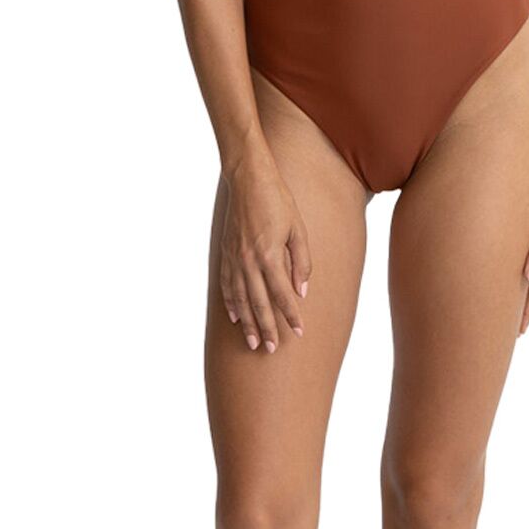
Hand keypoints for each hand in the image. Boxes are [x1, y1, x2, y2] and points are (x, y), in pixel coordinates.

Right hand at [219, 150, 311, 353]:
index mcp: (270, 255)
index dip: (291, 315)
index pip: (283, 295)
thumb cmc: (278, 200)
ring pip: (241, 299)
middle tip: (272, 349)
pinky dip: (231, 303)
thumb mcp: (298, 228)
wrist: (248, 179)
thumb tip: (302, 290)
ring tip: (254, 342)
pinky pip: (227, 285)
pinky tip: (236, 317)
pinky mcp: (226, 253)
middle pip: (259, 304)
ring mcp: (235, 259)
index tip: (299, 332)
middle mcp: (250, 261)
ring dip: (248, 323)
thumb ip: (301, 261)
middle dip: (268, 328)